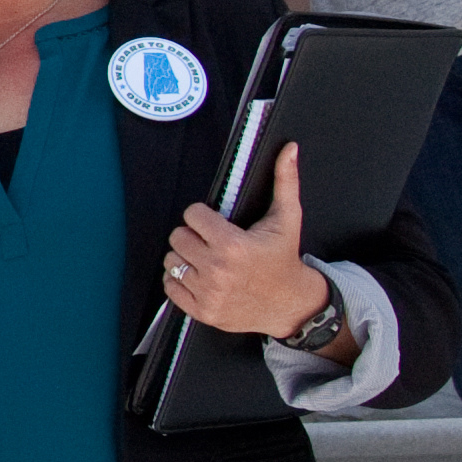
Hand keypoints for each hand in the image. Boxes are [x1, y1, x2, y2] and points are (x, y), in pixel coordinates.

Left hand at [161, 143, 332, 339]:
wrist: (291, 304)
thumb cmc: (284, 259)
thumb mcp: (288, 218)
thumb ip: (285, 180)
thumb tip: (289, 149)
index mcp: (233, 245)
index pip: (192, 215)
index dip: (202, 216)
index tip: (214, 222)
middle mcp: (217, 270)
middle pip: (178, 237)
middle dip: (192, 235)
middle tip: (209, 240)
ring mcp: (208, 294)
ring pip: (171, 261)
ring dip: (185, 257)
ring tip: (205, 258)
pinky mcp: (203, 312)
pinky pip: (171, 287)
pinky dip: (179, 280)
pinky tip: (198, 276)